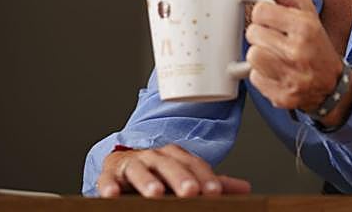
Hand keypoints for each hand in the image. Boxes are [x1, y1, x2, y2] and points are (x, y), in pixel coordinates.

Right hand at [96, 144, 251, 197]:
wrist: (122, 164)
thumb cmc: (157, 173)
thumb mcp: (183, 176)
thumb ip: (209, 182)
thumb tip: (244, 188)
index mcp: (174, 156)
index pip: (193, 164)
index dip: (204, 176)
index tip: (215, 192)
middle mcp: (154, 156)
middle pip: (168, 164)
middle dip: (180, 178)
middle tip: (190, 192)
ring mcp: (131, 163)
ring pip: (139, 169)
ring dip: (147, 181)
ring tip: (156, 193)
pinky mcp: (109, 174)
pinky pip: (107, 179)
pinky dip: (108, 186)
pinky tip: (112, 196)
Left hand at [243, 0, 351, 124]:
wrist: (332, 83)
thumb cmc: (315, 41)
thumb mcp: (305, 8)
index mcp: (304, 26)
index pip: (260, 10)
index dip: (264, 14)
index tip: (273, 20)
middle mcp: (298, 51)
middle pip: (252, 33)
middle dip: (262, 35)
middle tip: (277, 39)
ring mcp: (290, 76)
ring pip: (252, 56)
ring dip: (260, 55)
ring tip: (275, 55)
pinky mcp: (281, 96)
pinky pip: (254, 78)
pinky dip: (262, 75)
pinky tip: (277, 71)